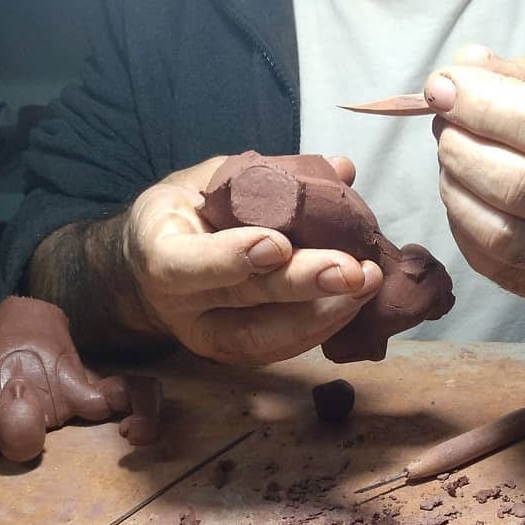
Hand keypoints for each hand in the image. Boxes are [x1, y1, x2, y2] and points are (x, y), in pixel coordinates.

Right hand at [121, 156, 382, 363]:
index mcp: (159, 254)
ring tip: (368, 284)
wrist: (156, 265)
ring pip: (267, 338)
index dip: (233, 257)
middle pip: (243, 302)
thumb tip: (341, 168)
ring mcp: (210, 338)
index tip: (279, 245)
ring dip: (325, 314)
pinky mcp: (238, 355)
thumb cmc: (187, 214)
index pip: (186, 264)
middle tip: (354, 271)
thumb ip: (268, 176)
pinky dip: (323, 326)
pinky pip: (283, 347)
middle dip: (303, 285)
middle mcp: (181, 307)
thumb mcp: (210, 180)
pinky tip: (356, 303)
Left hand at [425, 46, 524, 307]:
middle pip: (521, 185)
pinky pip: (495, 264)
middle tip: (445, 129)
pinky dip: (463, 226)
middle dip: (462, 149)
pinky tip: (464, 199)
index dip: (486, 105)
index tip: (444, 87)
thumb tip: (457, 73)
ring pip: (503, 234)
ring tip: (451, 163)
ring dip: (456, 191)